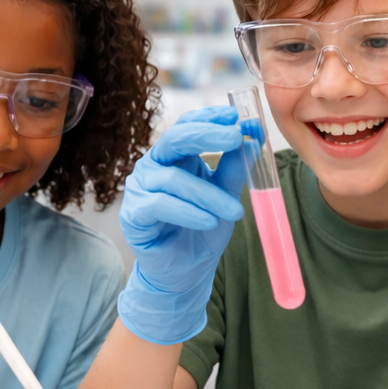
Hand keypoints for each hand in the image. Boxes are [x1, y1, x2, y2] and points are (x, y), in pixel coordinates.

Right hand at [116, 106, 250, 344]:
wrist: (185, 271)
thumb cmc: (203, 229)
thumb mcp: (225, 197)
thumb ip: (235, 170)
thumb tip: (254, 140)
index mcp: (176, 156)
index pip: (188, 125)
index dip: (210, 117)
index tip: (236, 116)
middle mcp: (154, 166)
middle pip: (175, 139)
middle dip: (206, 135)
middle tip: (236, 138)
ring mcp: (140, 188)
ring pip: (174, 180)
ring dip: (209, 195)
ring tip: (235, 212)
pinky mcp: (133, 214)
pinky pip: (160, 205)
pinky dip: (188, 213)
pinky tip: (209, 222)